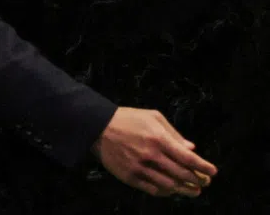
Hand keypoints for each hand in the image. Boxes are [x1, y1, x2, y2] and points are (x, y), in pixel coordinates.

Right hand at [93, 107, 216, 196]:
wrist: (97, 126)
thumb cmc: (128, 119)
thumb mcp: (152, 117)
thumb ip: (173, 133)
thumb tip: (191, 148)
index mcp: (158, 138)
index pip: (188, 158)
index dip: (204, 166)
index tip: (213, 172)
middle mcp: (151, 155)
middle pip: (182, 174)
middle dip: (198, 180)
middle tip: (204, 182)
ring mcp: (139, 167)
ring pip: (169, 186)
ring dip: (185, 190)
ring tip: (193, 191)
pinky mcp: (129, 176)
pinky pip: (152, 190)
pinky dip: (166, 192)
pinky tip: (172, 190)